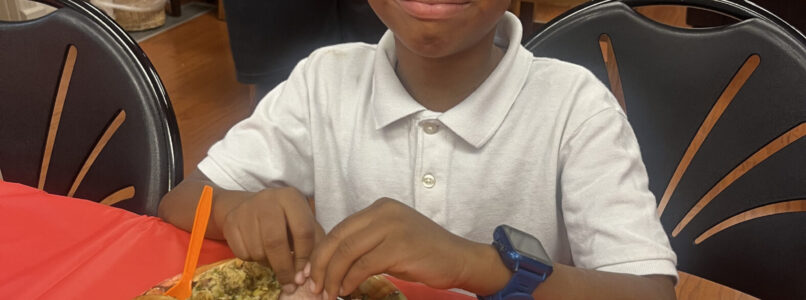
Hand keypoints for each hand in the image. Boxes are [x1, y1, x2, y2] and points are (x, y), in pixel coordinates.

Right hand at [222, 187, 324, 291]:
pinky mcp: (231, 222)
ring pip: (257, 250)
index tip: (303, 274)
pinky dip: (252, 259)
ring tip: (273, 258)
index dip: (304, 257)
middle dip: (284, 267)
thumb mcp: (304, 224)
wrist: (254, 206)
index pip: (302, 231)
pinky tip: (259, 250)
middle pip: (275, 242)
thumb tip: (302, 276)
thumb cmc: (286, 219)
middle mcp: (268, 199)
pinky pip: (242, 253)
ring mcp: (246, 210)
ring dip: (267, 263)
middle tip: (288, 283)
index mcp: (291, 198)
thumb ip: (310, 247)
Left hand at [307, 198, 477, 299]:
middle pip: (339, 238)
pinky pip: (364, 264)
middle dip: (321, 265)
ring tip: (328, 294)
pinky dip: (350, 280)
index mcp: (379, 208)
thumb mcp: (391, 240)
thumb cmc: (424, 253)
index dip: (320, 253)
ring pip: (347, 252)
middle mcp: (383, 212)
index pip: (340, 229)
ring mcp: (392, 227)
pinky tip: (346, 291)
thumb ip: (365, 243)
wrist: (459, 259)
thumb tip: (329, 263)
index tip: (309, 273)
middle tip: (313, 286)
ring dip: (333, 276)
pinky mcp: (399, 246)